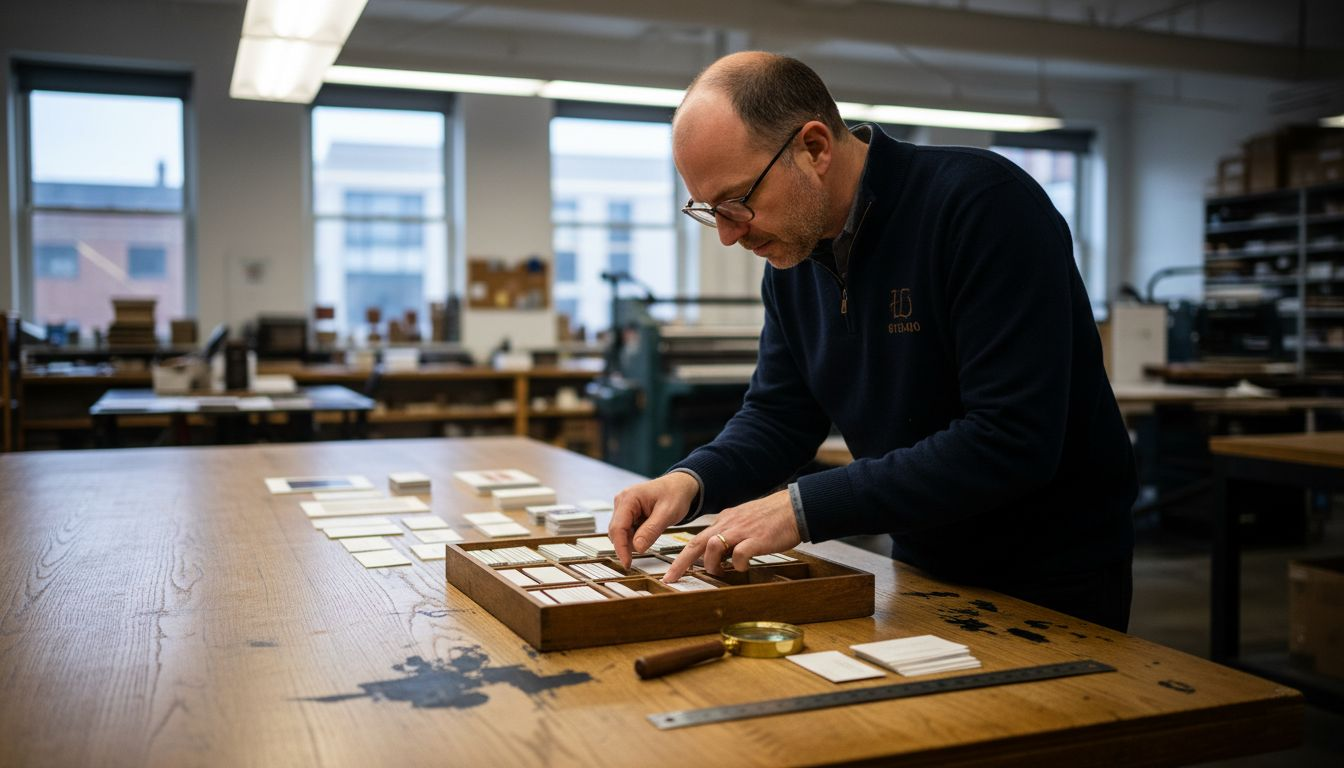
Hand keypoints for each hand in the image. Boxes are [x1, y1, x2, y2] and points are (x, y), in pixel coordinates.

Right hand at [609, 472, 699, 567]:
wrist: (680, 486)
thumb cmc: (675, 495)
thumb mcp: (667, 513)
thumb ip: (651, 530)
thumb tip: (637, 548)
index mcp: (629, 498)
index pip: (617, 528)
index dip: (621, 548)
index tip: (627, 564)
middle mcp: (621, 501)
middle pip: (616, 531)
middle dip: (628, 544)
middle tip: (648, 546)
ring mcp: (623, 506)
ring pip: (620, 532)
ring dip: (633, 540)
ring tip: (653, 533)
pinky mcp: (627, 512)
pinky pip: (626, 529)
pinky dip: (636, 536)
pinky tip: (649, 531)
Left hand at [661, 489, 800, 583]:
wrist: (794, 507)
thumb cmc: (773, 517)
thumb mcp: (745, 520)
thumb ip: (731, 533)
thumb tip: (722, 552)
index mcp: (725, 521)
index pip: (697, 539)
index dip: (682, 556)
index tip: (672, 572)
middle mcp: (728, 525)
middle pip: (697, 544)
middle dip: (681, 563)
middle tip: (671, 578)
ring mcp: (741, 531)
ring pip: (713, 547)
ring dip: (713, 564)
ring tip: (721, 571)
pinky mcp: (756, 539)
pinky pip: (739, 555)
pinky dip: (738, 565)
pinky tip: (744, 567)